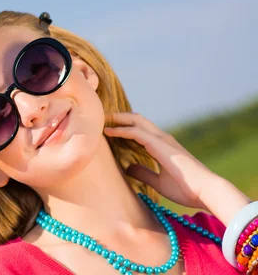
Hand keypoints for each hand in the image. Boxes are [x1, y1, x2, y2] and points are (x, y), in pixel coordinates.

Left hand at [103, 112, 249, 223]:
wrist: (206, 191)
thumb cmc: (186, 189)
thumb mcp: (158, 182)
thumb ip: (143, 173)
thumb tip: (127, 168)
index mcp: (163, 146)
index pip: (141, 131)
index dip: (125, 128)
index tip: (109, 129)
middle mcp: (163, 139)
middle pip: (137, 120)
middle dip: (120, 117)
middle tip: (104, 118)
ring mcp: (162, 139)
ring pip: (136, 121)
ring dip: (118, 119)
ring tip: (102, 119)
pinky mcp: (159, 144)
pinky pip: (136, 132)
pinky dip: (121, 130)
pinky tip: (108, 131)